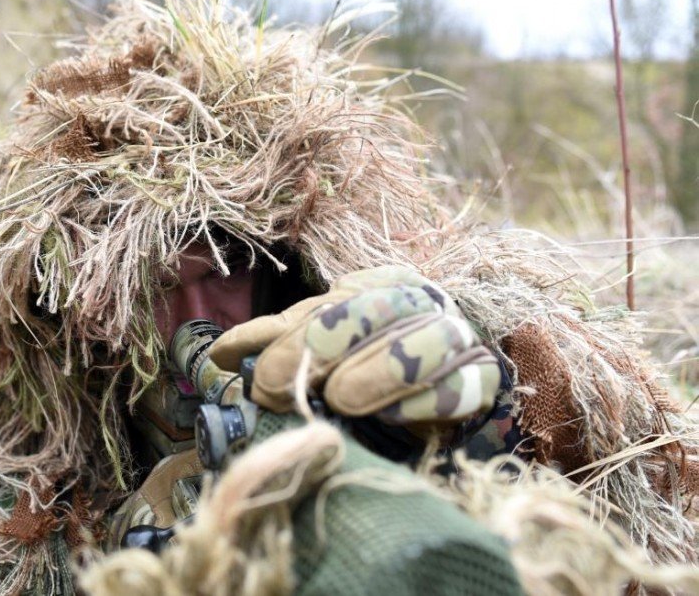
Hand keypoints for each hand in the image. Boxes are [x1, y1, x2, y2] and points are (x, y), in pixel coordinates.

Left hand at [209, 266, 500, 426]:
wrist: (445, 392)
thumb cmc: (370, 369)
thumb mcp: (321, 347)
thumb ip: (279, 343)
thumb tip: (219, 355)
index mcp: (378, 283)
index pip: (330, 304)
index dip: (289, 342)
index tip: (260, 381)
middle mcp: (421, 300)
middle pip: (373, 310)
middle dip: (319, 351)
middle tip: (286, 392)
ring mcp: (457, 335)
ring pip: (424, 339)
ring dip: (374, 372)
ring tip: (340, 400)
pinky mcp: (481, 378)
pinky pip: (459, 385)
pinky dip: (420, 402)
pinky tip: (390, 417)